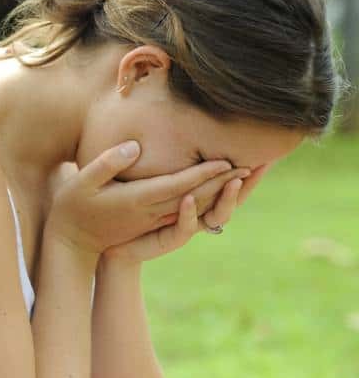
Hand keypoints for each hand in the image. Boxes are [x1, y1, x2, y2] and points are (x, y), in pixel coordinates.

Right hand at [45, 141, 249, 254]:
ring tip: (244, 177)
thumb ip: (107, 163)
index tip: (226, 161)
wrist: (72, 243)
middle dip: (223, 183)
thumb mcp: (81, 182)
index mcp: (137, 201)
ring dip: (221, 194)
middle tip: (252, 165)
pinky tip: (218, 192)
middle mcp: (151, 213)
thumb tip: (135, 147)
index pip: (177, 185)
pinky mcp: (152, 224)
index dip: (203, 173)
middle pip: (195, 198)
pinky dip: (207, 203)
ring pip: (195, 208)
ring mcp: (153, 221)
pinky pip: (186, 214)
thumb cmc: (72, 207)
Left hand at [102, 162, 271, 264]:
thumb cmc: (126, 209)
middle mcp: (196, 211)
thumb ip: (155, 162)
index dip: (245, 169)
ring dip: (225, 197)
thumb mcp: (143, 180)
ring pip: (214, 214)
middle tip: (264, 162)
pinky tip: (187, 199)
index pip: (227, 181)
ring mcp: (184, 226)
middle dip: (247, 181)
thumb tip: (161, 133)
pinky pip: (183, 229)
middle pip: (230, 197)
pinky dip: (188, 215)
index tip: (264, 152)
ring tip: (233, 177)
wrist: (112, 244)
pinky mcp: (167, 239)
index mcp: (195, 194)